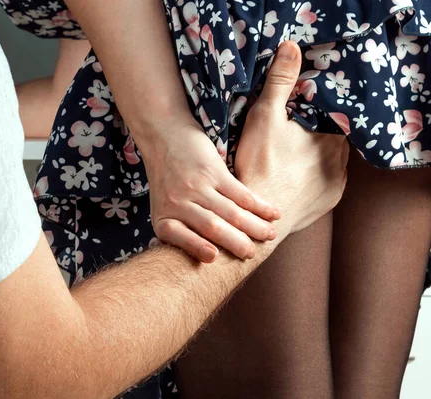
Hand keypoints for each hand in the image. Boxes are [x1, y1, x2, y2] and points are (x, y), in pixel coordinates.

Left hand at [138, 118, 279, 262]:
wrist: (164, 137)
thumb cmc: (167, 181)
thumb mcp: (163, 208)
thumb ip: (181, 230)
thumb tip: (207, 259)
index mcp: (163, 217)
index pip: (179, 237)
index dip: (196, 247)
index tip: (214, 257)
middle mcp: (178, 202)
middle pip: (212, 227)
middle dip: (237, 243)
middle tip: (253, 254)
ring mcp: (196, 186)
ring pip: (231, 212)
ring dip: (254, 226)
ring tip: (270, 236)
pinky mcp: (213, 170)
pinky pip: (241, 193)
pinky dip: (259, 205)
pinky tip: (273, 213)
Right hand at [235, 41, 348, 239]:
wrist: (256, 217)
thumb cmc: (260, 165)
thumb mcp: (266, 115)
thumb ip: (280, 81)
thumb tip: (291, 47)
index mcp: (331, 137)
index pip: (332, 115)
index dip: (315, 111)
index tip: (298, 113)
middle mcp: (341, 162)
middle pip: (332, 139)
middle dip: (315, 134)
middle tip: (291, 135)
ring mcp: (335, 185)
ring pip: (330, 162)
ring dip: (314, 158)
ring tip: (289, 156)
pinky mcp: (326, 203)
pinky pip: (324, 184)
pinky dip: (312, 179)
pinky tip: (293, 177)